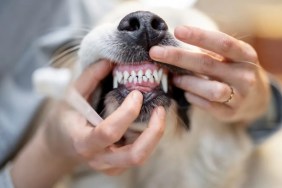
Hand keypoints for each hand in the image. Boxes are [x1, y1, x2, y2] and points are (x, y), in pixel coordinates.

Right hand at [45, 60, 165, 174]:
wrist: (62, 145)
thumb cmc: (66, 119)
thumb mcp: (71, 97)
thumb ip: (89, 78)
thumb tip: (109, 61)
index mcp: (83, 142)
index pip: (108, 132)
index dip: (127, 113)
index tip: (136, 94)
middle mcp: (99, 159)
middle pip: (135, 155)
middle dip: (154, 132)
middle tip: (160, 110)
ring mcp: (110, 167)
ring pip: (141, 157)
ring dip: (155, 135)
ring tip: (159, 114)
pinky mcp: (118, 167)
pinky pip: (139, 155)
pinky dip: (149, 139)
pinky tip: (148, 123)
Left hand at [150, 25, 269, 123]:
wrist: (255, 99)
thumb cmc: (234, 71)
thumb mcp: (230, 57)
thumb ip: (209, 52)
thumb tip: (173, 48)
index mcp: (246, 55)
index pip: (222, 43)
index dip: (199, 36)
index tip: (177, 31)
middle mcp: (245, 75)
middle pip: (207, 64)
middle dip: (178, 57)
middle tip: (156, 53)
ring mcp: (239, 96)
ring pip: (209, 89)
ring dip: (186, 82)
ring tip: (174, 78)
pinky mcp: (229, 113)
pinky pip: (206, 105)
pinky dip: (192, 97)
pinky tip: (187, 93)